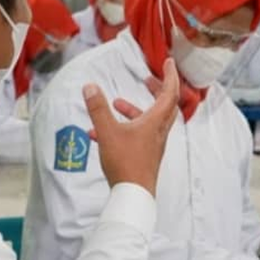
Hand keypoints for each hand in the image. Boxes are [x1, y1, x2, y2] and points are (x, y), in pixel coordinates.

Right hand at [83, 58, 179, 195]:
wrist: (133, 196)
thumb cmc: (125, 164)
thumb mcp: (108, 132)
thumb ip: (98, 108)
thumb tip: (90, 87)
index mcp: (155, 123)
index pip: (170, 93)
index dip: (170, 76)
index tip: (168, 62)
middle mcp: (157, 133)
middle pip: (164, 106)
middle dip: (156, 90)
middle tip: (147, 80)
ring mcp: (152, 146)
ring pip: (147, 121)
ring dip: (133, 110)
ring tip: (114, 104)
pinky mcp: (143, 157)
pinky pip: (135, 136)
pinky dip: (122, 129)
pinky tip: (99, 133)